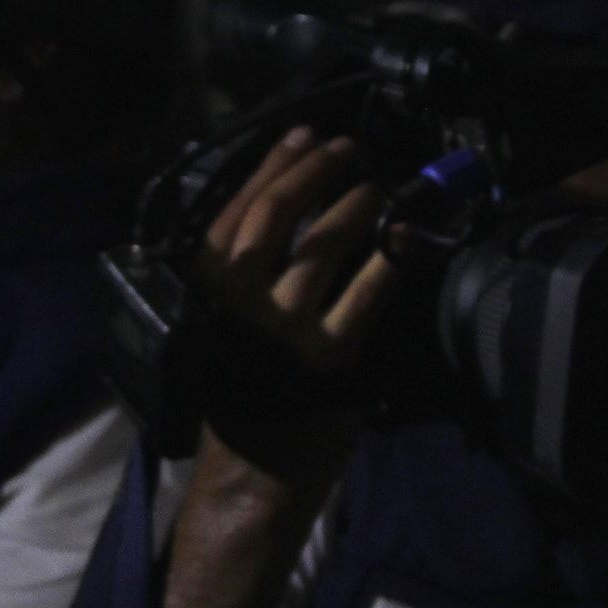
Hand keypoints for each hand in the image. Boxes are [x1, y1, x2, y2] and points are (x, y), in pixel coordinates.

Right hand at [186, 129, 404, 486]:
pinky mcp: (328, 358)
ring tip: (374, 191)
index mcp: (202, 290)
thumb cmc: (240, 388)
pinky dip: (388, 262)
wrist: (253, 471)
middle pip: (274, 216)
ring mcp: (282, 330)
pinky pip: (365, 297)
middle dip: (314, 171)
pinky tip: (404, 241)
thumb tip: (281, 196)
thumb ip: (235, 272)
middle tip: (345, 150)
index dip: (273, 166)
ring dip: (354, 208)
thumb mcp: (216, 323)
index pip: (235, 210)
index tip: (302, 137)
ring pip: (321, 247)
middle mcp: (236, 304)